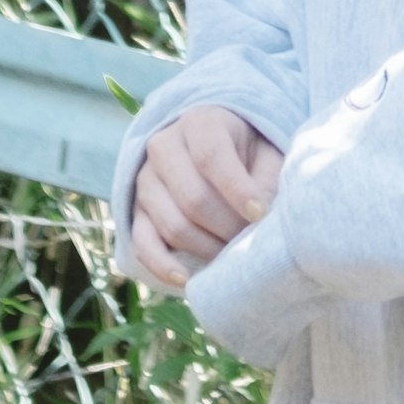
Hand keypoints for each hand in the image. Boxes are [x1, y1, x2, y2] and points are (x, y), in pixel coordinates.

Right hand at [128, 106, 283, 291]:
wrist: (211, 149)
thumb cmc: (246, 153)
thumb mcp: (265, 153)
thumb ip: (267, 179)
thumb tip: (263, 217)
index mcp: (198, 123)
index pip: (211, 157)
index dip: (237, 189)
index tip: (261, 214)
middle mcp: (163, 147)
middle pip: (193, 198)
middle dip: (227, 227)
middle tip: (250, 241)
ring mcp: (145, 181)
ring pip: (173, 225)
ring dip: (207, 248)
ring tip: (232, 256)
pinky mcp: (136, 211)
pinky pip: (143, 243)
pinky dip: (163, 265)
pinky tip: (186, 280)